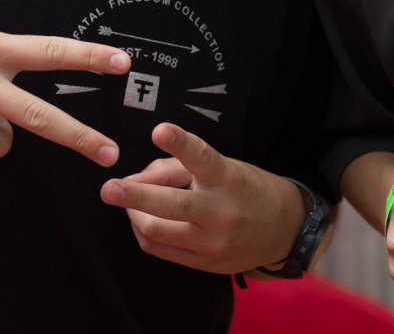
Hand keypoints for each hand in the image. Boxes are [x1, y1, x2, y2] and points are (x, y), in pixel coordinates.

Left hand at [99, 122, 306, 273]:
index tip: (159, 130)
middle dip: (135, 197)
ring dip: (134, 215)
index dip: (180, 143)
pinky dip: (144, 232)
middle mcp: (221, 212)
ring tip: (127, 201)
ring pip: (157, 232)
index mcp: (227, 179)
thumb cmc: (245, 189)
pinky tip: (141, 220)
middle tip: (109, 188)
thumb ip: (175, 168)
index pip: (201, 157)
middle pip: (171, 206)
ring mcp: (212, 243)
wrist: (284, 230)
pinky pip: (160, 250)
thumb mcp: (221, 167)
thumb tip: (133, 178)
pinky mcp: (204, 264)